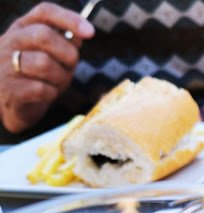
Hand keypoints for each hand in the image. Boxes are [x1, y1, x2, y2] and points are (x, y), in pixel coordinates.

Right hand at [0, 2, 94, 133]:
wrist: (12, 104)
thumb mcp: (50, 54)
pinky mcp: (10, 90)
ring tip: (57, 82)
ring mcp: (6, 66)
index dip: (69, 19)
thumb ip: (64, 42)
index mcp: (22, 28)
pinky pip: (42, 89)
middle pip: (43, 35)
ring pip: (44, 63)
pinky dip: (52, 93)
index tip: (90, 32)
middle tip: (70, 66)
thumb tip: (80, 34)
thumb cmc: (36, 75)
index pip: (44, 12)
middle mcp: (10, 42)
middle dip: (67, 53)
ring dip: (61, 77)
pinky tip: (47, 93)